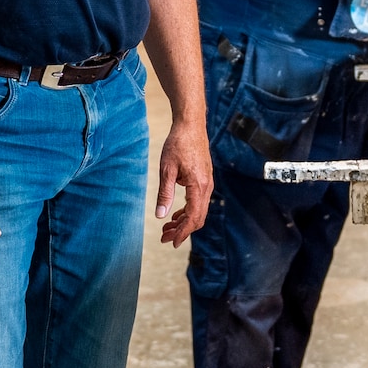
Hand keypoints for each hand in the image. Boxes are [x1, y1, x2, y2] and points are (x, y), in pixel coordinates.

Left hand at [155, 117, 212, 246]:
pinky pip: (198, 201)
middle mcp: (206, 186)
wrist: (191, 126)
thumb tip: (160, 216)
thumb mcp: (166, 169)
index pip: (192, 217)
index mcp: (198, 186)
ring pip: (199, 210)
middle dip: (182, 230)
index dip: (182, 232)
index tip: (171, 242)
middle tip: (165, 238)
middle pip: (198, 218)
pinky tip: (175, 213)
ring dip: (184, 221)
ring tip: (167, 228)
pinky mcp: (204, 179)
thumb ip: (164, 194)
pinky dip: (187, 211)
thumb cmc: (178, 144)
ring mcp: (207, 183)